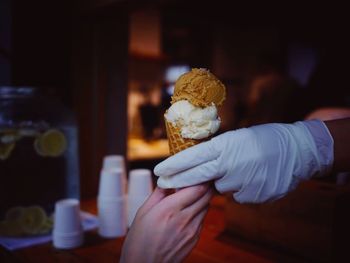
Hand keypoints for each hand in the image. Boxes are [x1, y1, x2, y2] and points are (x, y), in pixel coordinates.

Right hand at [120, 184, 213, 262]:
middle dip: (205, 185)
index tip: (198, 172)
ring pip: (206, 207)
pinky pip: (202, 219)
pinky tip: (187, 211)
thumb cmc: (139, 240)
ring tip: (191, 194)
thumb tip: (167, 180)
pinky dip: (198, 211)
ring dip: (202, 198)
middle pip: (206, 196)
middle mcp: (184, 219)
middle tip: (199, 179)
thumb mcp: (143, 212)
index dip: (201, 178)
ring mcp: (191, 231)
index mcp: (169, 209)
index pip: (197, 188)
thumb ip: (158, 193)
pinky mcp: (194, 240)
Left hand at [155, 120, 332, 202]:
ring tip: (242, 168)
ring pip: (221, 187)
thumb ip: (218, 151)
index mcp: (225, 146)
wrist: (296, 150)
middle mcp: (230, 164)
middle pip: (197, 176)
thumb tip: (199, 163)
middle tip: (163, 184)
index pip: (193, 157)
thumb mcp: (237, 138)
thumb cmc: (264, 139)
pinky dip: (241, 188)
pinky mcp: (252, 196)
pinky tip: (253, 177)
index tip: (159, 171)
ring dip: (225, 181)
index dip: (174, 165)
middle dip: (178, 181)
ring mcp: (242, 181)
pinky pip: (237, 195)